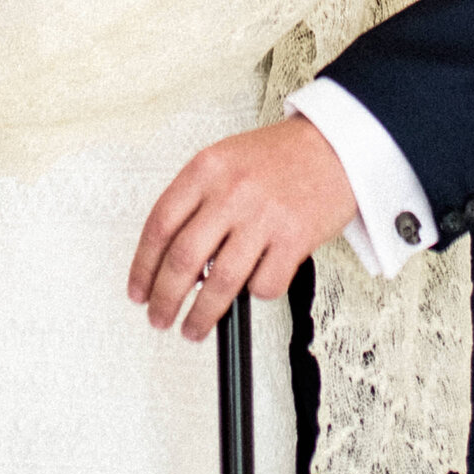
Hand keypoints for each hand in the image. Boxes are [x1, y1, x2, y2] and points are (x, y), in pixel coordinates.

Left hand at [128, 117, 358, 340]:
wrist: (335, 145)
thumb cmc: (278, 156)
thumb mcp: (225, 161)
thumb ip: (197, 201)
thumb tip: (171, 260)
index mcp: (206, 169)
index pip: (159, 226)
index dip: (142, 267)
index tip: (138, 291)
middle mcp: (231, 191)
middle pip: (183, 259)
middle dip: (165, 299)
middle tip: (159, 318)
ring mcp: (264, 215)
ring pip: (220, 282)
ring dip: (201, 315)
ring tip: (193, 328)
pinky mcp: (295, 238)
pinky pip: (264, 285)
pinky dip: (254, 295)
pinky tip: (252, 290)